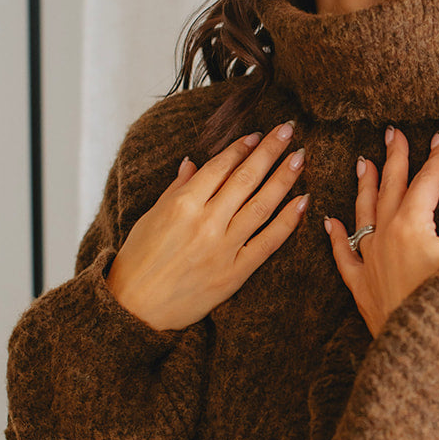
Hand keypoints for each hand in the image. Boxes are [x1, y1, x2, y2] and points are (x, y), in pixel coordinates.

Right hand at [104, 121, 307, 330]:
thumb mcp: (151, 217)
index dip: (241, 148)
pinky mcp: (235, 273)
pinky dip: (288, 220)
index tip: (258, 134)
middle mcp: (206, 223)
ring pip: (262, 205)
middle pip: (246, 179)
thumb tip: (193, 163)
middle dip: (270, 151)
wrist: (135, 309)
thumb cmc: (139, 261)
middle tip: (288, 130)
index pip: (220, 167)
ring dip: (284, 178)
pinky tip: (303, 201)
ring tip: (300, 156)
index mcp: (182, 205)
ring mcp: (223, 248)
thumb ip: (176, 189)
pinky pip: (268, 242)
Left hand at [324, 125, 438, 339]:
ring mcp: (370, 261)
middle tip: (392, 133)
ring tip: (363, 162)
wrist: (424, 352)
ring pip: (363, 213)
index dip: (435, 158)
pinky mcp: (361, 286)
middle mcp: (385, 237)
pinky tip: (330, 222)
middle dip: (394, 158)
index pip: (426, 181)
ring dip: (365, 186)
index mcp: (413, 225)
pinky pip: (343, 255)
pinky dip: (336, 236)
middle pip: (391, 188)